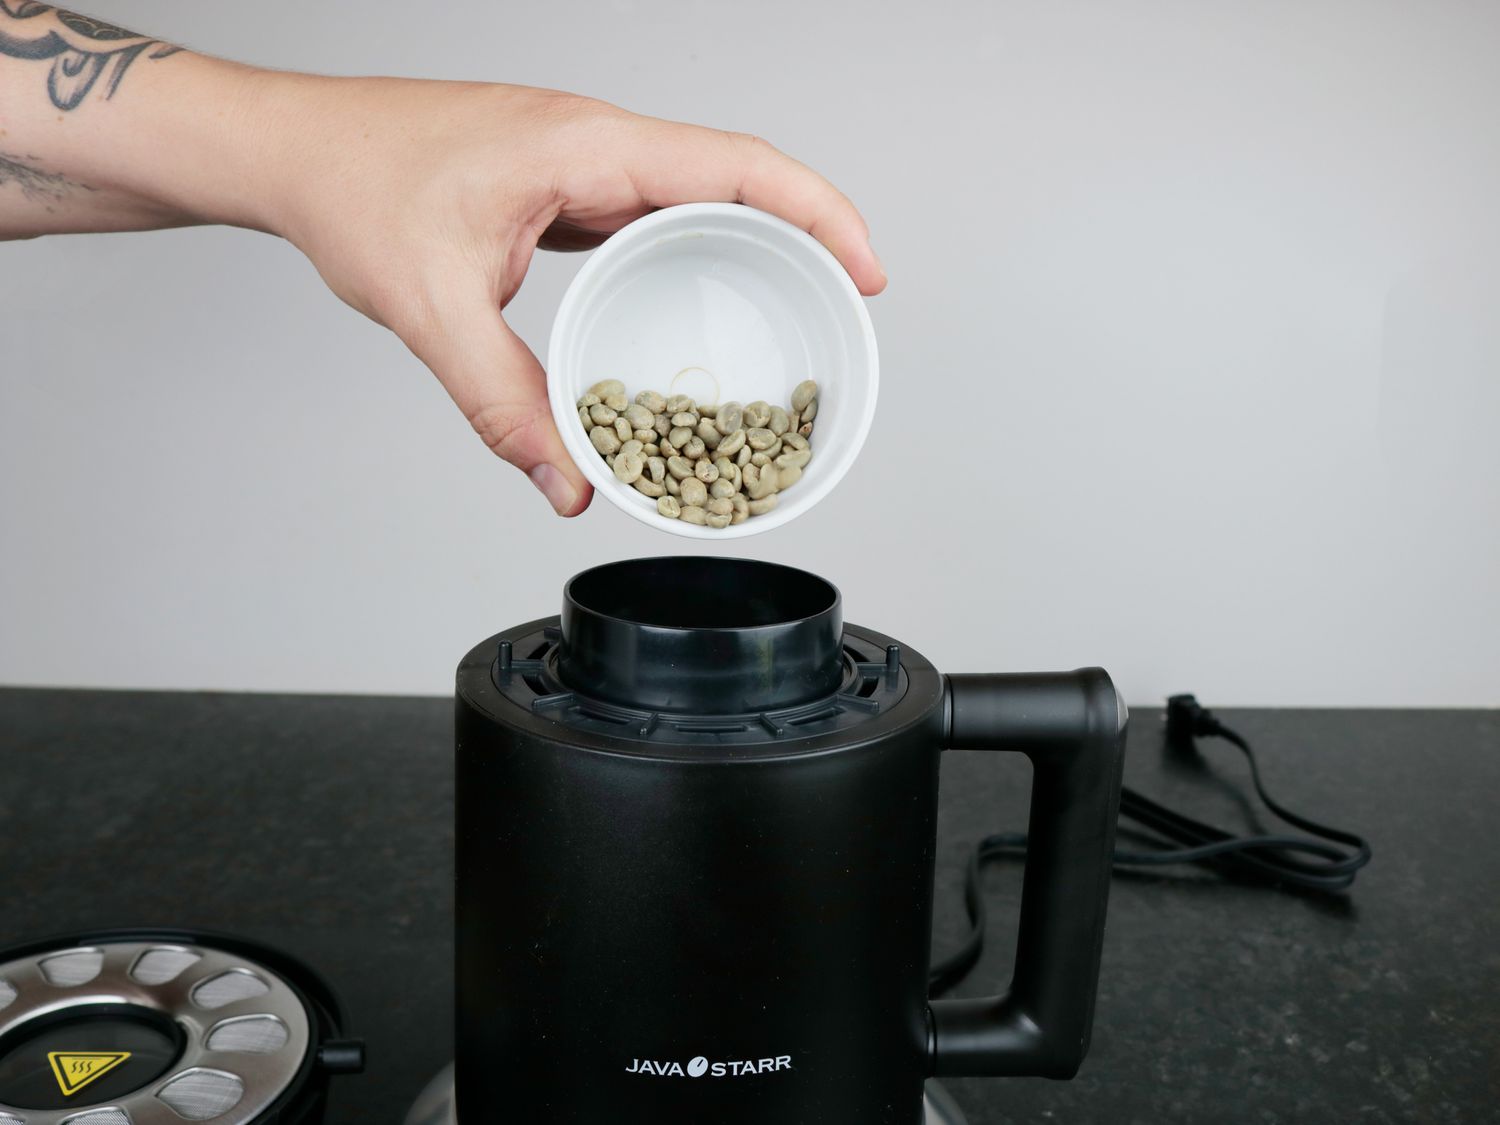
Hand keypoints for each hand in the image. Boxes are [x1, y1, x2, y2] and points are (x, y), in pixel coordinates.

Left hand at [255, 77, 885, 514]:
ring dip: (757, 242)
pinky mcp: (563, 188)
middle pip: (738, 177)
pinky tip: (702, 296)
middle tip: (848, 307)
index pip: (736, 165)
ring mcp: (582, 163)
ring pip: (699, 193)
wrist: (295, 152)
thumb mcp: (431, 308)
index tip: (864, 268)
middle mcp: (596, 146)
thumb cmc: (352, 189)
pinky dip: (697, 251)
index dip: (818, 213)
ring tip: (797, 307)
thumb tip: (566, 480)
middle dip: (808, 234)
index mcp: (585, 148)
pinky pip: (655, 214)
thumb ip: (503, 402)